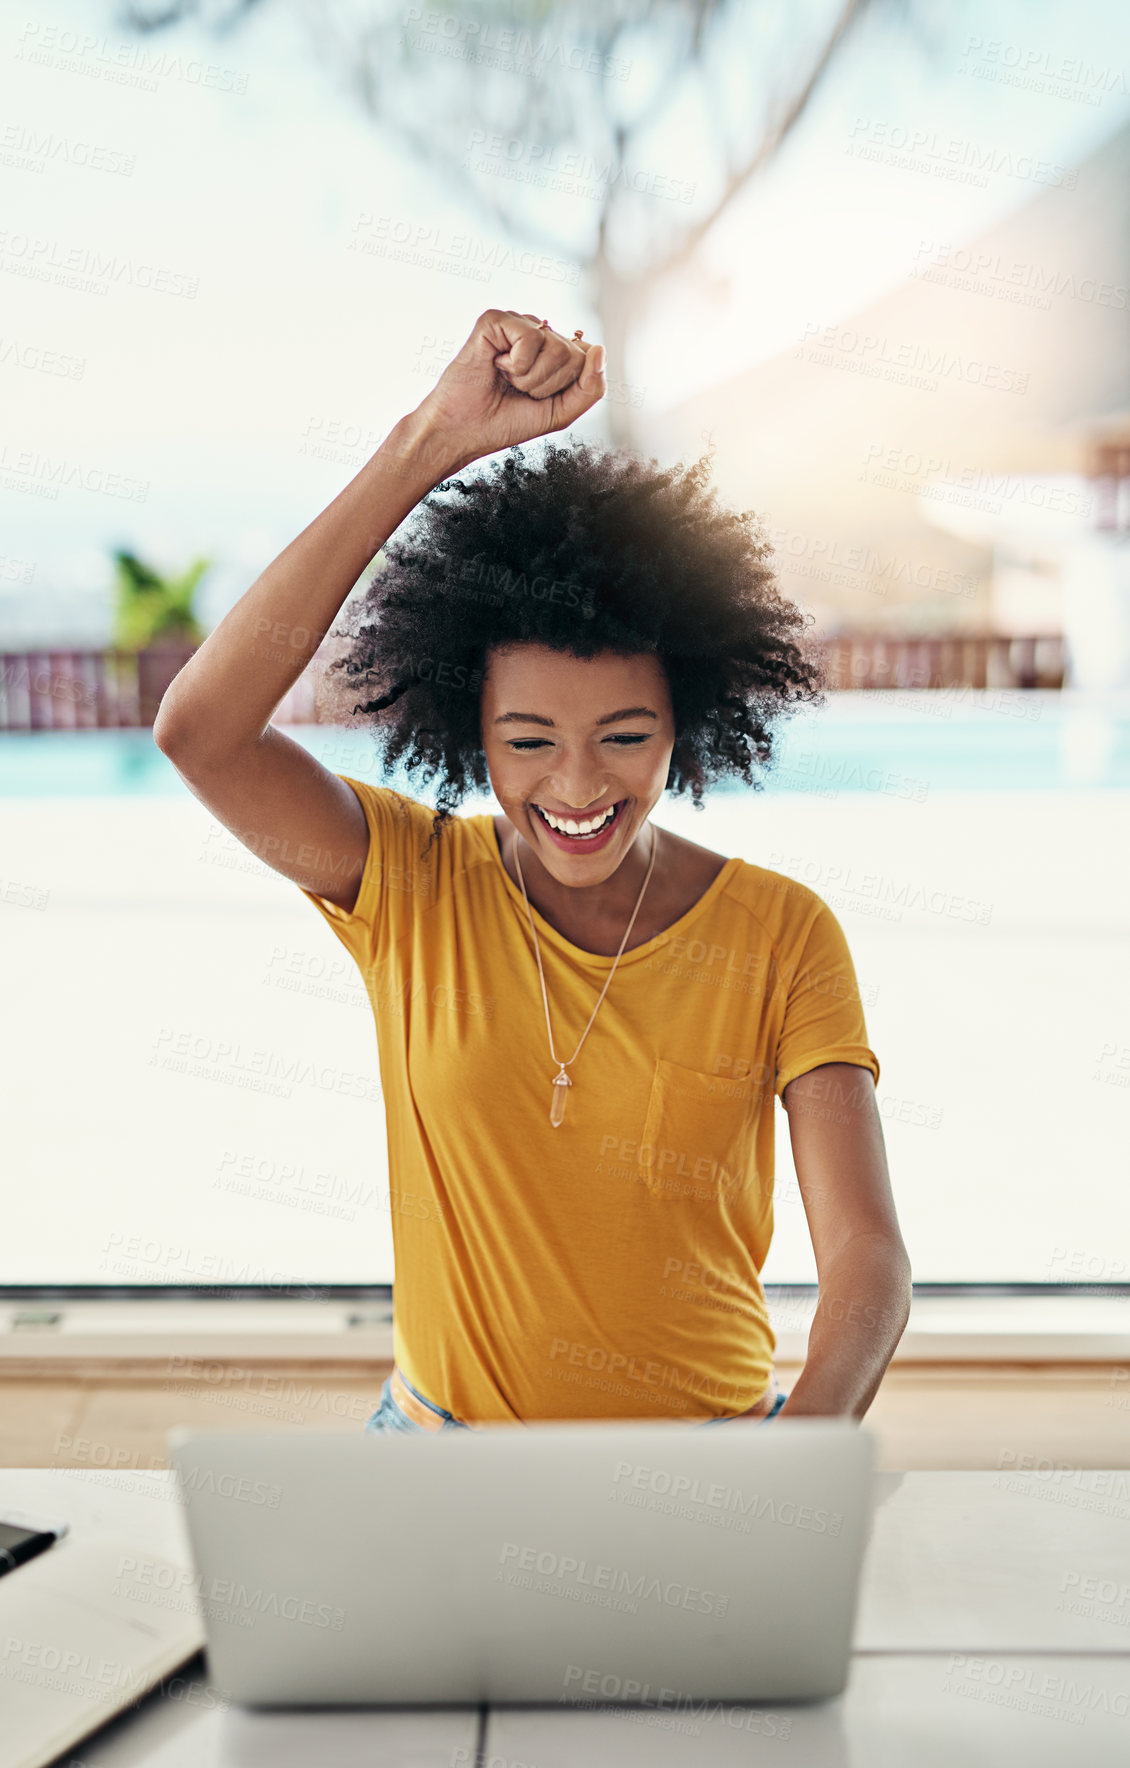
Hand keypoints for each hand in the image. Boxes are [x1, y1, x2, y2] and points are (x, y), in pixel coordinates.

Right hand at [410, 308, 605, 466]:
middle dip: (548, 385)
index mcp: (553, 352)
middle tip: (519, 390)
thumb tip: (600, 349)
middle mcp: (538, 333)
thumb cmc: (506, 422)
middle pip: (575, 355)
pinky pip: (531, 335)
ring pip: (556, 346)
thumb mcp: (560, 413)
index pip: (587, 361)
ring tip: (506, 379)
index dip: (565, 389)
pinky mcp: (496, 319)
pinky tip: (496, 365)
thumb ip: (591, 388)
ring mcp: (517, 323)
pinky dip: (517, 364)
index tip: (537, 398)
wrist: (464, 431)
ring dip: (531, 377)